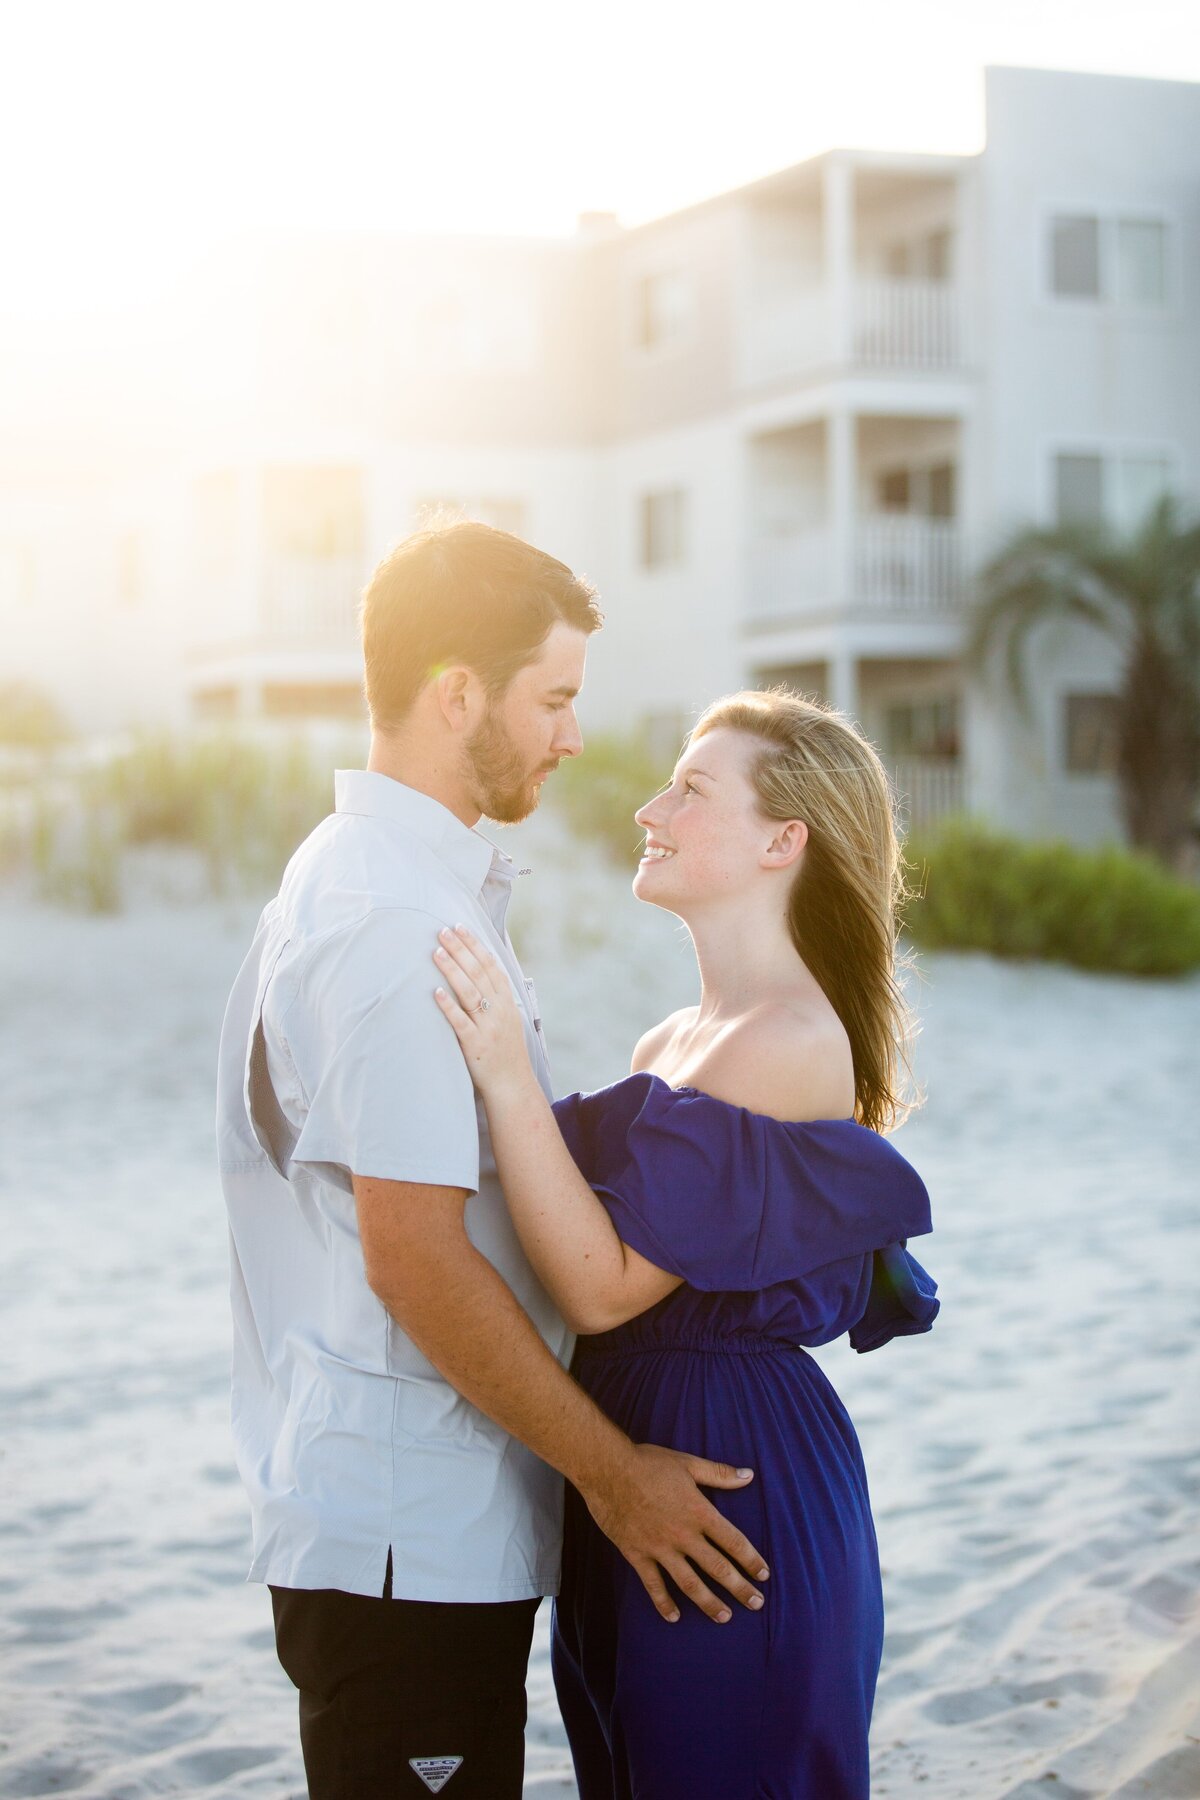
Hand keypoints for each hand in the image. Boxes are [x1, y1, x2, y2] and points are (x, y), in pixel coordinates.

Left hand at [433, 926, 533, 1096]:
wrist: (512, 1085)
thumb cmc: (506, 1051)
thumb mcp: (508, 1020)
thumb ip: (496, 998)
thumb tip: (479, 973)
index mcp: (507, 1002)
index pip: (491, 965)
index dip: (475, 945)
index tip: (460, 927)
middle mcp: (499, 1011)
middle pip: (478, 972)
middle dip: (460, 949)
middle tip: (442, 930)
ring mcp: (488, 1027)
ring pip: (469, 992)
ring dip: (452, 969)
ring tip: (436, 951)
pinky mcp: (475, 1044)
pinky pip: (461, 1021)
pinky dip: (448, 1005)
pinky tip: (435, 991)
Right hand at [582, 1443, 769, 1624]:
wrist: (607, 1469)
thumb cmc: (649, 1463)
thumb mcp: (688, 1463)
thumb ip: (720, 1473)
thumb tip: (749, 1475)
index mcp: (699, 1512)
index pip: (733, 1541)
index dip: (751, 1560)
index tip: (764, 1575)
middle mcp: (683, 1534)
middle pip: (717, 1567)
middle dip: (739, 1588)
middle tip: (756, 1604)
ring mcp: (659, 1547)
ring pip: (690, 1583)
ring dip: (709, 1602)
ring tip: (725, 1617)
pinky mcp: (637, 1554)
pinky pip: (653, 1584)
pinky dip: (664, 1602)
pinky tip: (674, 1617)